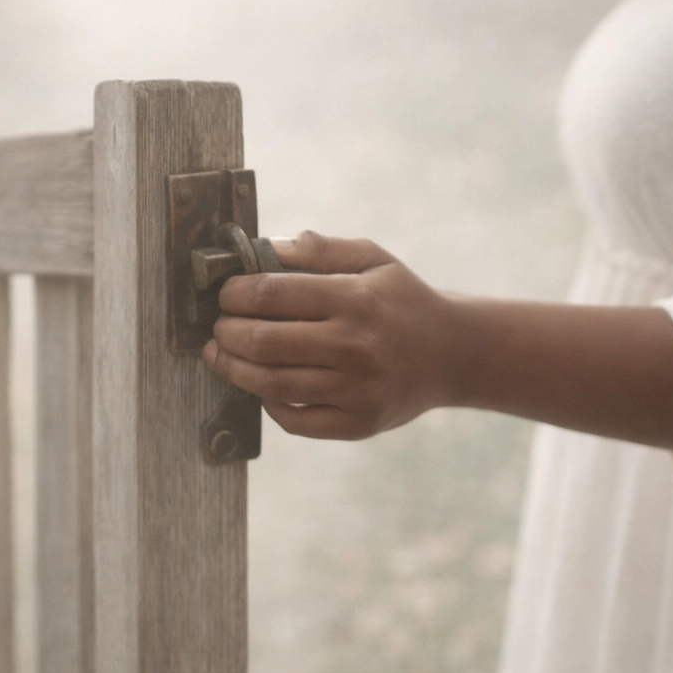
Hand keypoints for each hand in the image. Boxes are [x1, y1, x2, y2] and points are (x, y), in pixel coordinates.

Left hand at [201, 230, 461, 439]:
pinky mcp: (357, 423)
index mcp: (355, 299)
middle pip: (263, 342)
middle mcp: (355, 346)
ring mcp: (356, 390)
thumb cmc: (403, 301)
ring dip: (234, 368)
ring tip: (220, 354)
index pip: (272, 294)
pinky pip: (295, 420)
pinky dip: (267, 404)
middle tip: (218, 326)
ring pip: (271, 384)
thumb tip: (262, 248)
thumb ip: (318, 250)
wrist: (453, 354)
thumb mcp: (372, 259)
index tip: (224, 293)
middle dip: (226, 332)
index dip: (234, 294)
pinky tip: (260, 386)